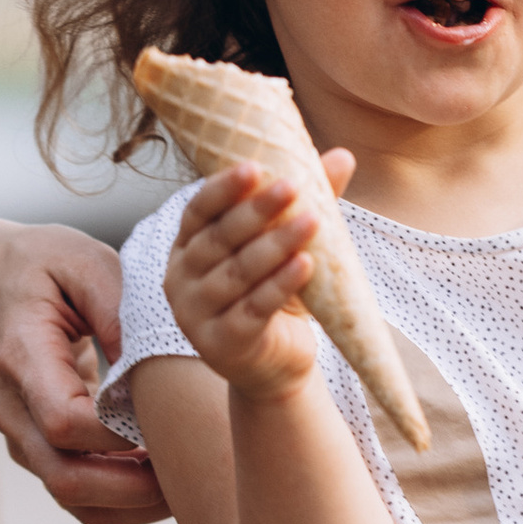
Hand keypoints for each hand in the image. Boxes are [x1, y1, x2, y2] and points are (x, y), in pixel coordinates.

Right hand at [0, 223, 169, 523]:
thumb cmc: (39, 268)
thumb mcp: (81, 262)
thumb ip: (118, 308)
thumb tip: (154, 362)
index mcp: (22, 357)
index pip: (64, 421)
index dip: (118, 436)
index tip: (165, 421)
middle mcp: (14, 410)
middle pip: (67, 479)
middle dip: (136, 488)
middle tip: (193, 468)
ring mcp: (22, 438)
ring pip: (74, 499)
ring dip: (133, 503)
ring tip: (185, 479)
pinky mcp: (39, 450)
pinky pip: (79, 497)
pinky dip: (122, 502)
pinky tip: (163, 477)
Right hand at [162, 154, 353, 404]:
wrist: (275, 368)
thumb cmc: (274, 299)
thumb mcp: (286, 250)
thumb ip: (305, 204)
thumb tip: (341, 156)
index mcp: (187, 248)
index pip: (198, 210)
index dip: (223, 188)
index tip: (254, 166)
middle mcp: (181, 280)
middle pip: (219, 239)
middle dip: (256, 211)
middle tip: (292, 187)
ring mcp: (195, 315)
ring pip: (237, 273)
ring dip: (275, 245)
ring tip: (312, 222)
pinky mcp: (220, 345)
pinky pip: (253, 309)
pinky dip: (280, 286)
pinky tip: (305, 264)